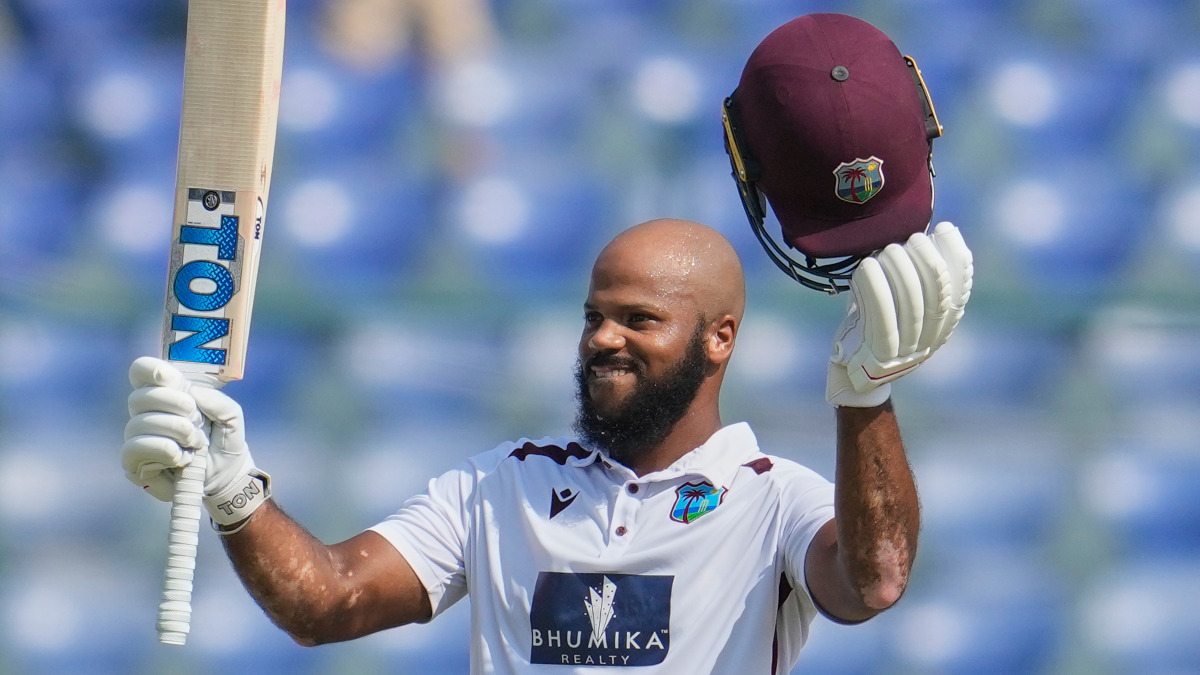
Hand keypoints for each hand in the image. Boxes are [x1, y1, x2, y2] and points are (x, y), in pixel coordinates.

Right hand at [122, 356, 270, 525]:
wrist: (227, 475)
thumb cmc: (224, 439)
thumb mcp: (231, 415)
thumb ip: (214, 399)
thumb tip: (190, 392)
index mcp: (166, 394)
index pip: (141, 371)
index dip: (150, 370)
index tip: (170, 378)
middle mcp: (145, 413)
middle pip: (139, 397)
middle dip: (174, 405)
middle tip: (196, 419)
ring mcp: (137, 437)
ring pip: (138, 424)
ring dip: (174, 431)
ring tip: (195, 442)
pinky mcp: (133, 463)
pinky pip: (134, 448)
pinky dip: (163, 451)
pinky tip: (180, 457)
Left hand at [826, 222, 972, 406]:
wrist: (851, 379)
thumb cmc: (869, 330)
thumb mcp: (892, 303)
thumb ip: (907, 278)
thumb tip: (919, 236)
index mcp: (940, 329)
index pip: (960, 292)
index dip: (957, 258)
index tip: (946, 229)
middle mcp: (930, 343)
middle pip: (939, 298)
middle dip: (928, 261)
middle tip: (913, 237)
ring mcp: (907, 355)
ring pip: (912, 307)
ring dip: (901, 272)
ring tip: (887, 249)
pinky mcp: (881, 360)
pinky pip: (883, 321)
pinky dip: (876, 290)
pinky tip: (866, 266)